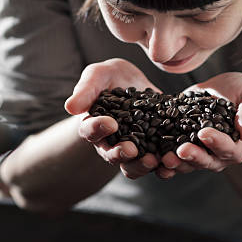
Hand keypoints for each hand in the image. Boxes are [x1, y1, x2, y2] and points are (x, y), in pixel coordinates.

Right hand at [65, 58, 161, 178]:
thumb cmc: (109, 77)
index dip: (98, 129)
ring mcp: (131, 147)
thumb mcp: (97, 75)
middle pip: (110, 154)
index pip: (90, 130)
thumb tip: (70, 108)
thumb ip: (85, 89)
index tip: (109, 123)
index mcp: (93, 124)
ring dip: (140, 166)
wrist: (133, 81)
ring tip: (152, 160)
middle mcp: (109, 141)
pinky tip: (171, 160)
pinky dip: (162, 166)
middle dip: (120, 153)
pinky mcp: (152, 148)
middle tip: (130, 149)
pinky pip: (156, 163)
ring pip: (131, 165)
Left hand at [159, 72, 241, 177]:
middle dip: (193, 156)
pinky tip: (149, 158)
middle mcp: (217, 155)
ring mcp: (197, 153)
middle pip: (205, 161)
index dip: (217, 143)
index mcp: (237, 146)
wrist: (220, 91)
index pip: (229, 149)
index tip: (204, 133)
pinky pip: (169, 158)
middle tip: (181, 150)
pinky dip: (159, 161)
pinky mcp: (178, 146)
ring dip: (174, 163)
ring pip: (185, 164)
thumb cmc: (241, 93)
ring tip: (164, 158)